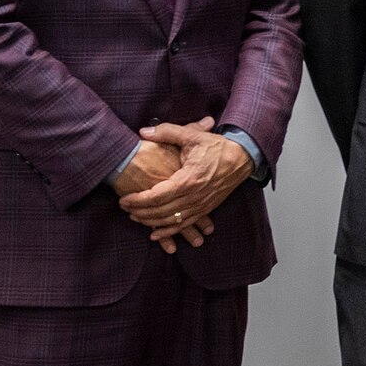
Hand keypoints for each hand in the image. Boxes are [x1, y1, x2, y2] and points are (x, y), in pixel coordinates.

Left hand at [120, 117, 252, 246]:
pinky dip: (168, 232)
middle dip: (139, 212)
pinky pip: (184, 225)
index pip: (156, 196)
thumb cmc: (217, 146)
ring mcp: (201, 205)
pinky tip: (155, 234)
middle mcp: (194, 197)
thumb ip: (166, 132)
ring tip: (135, 218)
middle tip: (124, 208)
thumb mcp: (192, 136)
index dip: (137, 200)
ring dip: (151, 222)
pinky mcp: (205, 209)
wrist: (242, 157)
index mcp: (188, 180)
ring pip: (171, 221)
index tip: (124, 199)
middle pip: (160, 212)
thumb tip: (143, 131)